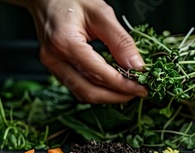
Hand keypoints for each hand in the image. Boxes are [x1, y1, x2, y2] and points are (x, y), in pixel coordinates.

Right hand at [25, 0, 147, 102]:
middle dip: (117, 96)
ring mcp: (52, 66)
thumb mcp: (102, 13)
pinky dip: (97, 90)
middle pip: (89, 91)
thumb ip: (120, 41)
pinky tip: (111, 85)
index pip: (99, 75)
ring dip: (107, 96)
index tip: (142, 88)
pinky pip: (77, 87)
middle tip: (138, 92)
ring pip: (83, 93)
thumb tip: (137, 66)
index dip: (123, 86)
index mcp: (65, 43)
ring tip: (127, 90)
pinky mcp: (55, 68)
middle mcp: (54, 59)